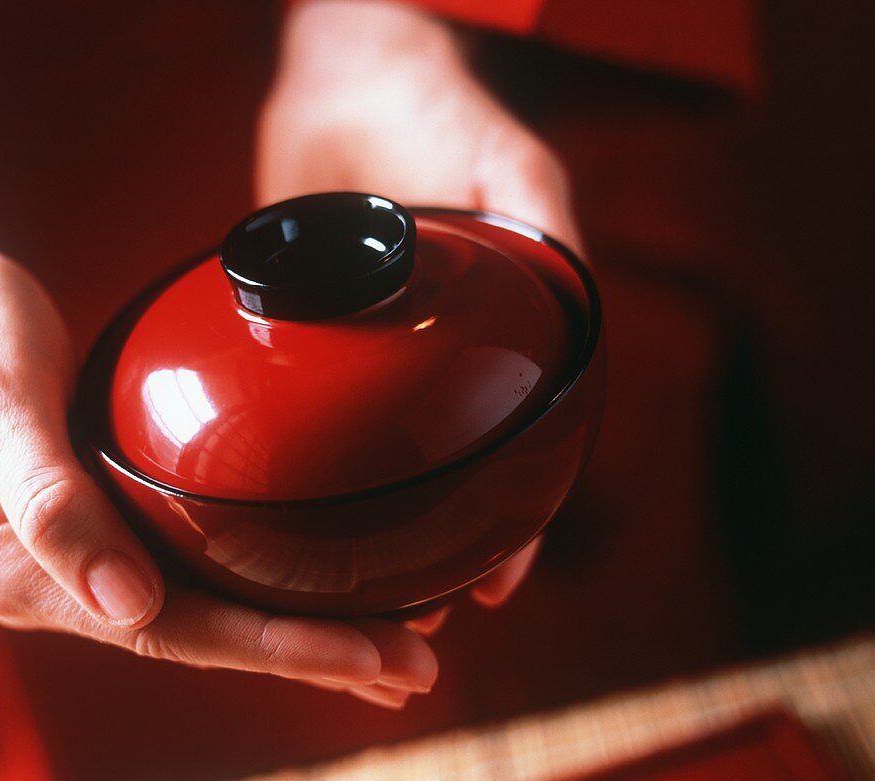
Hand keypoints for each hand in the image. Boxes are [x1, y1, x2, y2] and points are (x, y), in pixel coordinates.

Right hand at [0, 196, 436, 707]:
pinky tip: (317, 596)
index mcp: (21, 572)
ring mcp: (81, 561)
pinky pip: (196, 574)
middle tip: (416, 664)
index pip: (173, 633)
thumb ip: (48, 498)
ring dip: (300, 637)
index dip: (279, 649)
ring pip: (207, 616)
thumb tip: (129, 605)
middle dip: (313, 657)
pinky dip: (264, 591)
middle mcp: (56, 585)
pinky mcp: (106, 526)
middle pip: (204, 638)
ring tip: (392, 652)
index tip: (375, 654)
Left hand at [261, 1, 569, 629]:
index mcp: (496, 339)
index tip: (493, 586)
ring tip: (356, 600)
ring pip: (381, 469)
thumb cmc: (433, 107)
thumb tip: (581, 299)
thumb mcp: (503, 159)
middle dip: (438, 552)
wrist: (343, 69)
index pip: (519, 452)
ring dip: (376, 538)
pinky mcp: (313, 342)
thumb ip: (543, 219)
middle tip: (412, 616)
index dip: (516, 525)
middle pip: (449, 479)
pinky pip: (314, 424)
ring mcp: (374, 357)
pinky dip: (314, 479)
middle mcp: (438, 359)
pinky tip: (294, 523)